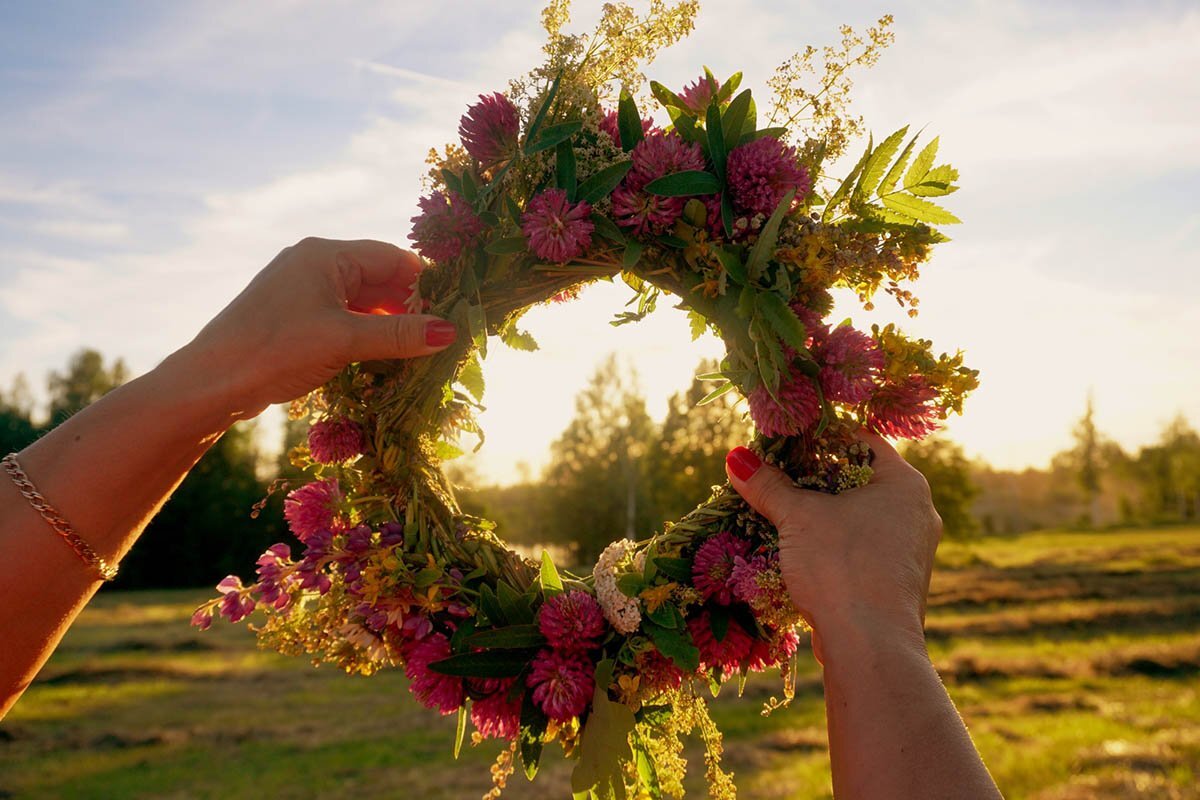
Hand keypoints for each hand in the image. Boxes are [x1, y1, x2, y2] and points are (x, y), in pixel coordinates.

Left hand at [179, 237, 456, 418]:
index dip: (426, 283)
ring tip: (420, 351)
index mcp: (325, 255)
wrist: (210, 381)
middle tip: (443, 336)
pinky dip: (369, 334)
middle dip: (411, 306)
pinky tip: (386, 357)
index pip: (392, 258)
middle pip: (380, 278)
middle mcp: (315, 264)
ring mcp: (304, 291)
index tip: (455, 310)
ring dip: (391, 323)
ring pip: (364, 301)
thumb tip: (451, 332)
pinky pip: (346, 318)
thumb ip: (399, 335)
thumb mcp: (344, 341)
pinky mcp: (297, 317)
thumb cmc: (275, 350)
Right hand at [725, 432, 940, 656]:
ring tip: (783, 515)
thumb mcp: (798, 518)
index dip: (822, 439)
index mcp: (905, 485)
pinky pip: (862, 550)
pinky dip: (834, 547)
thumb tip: (737, 458)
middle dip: (816, 481)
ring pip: (860, 519)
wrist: (870, 647)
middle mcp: (917, 513)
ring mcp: (911, 551)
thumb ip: (768, 486)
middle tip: (777, 477)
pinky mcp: (897, 583)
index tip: (786, 443)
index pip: (862, 442)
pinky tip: (802, 553)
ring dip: (823, 517)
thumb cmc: (841, 567)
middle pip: (860, 481)